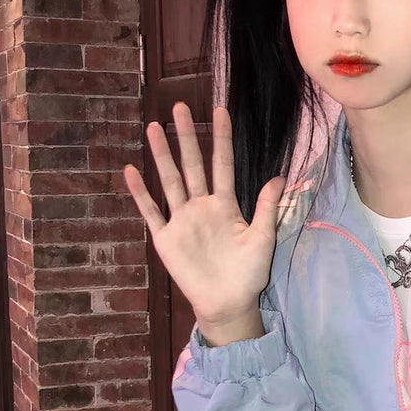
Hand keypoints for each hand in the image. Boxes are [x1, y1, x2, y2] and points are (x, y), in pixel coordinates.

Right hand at [124, 103, 284, 343]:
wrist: (229, 303)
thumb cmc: (249, 273)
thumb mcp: (263, 238)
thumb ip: (267, 207)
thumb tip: (278, 176)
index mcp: (226, 205)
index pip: (222, 163)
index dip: (221, 137)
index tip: (220, 109)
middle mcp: (202, 207)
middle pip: (193, 164)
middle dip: (187, 136)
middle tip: (179, 107)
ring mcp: (182, 220)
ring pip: (170, 181)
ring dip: (162, 156)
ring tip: (154, 128)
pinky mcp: (166, 238)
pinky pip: (152, 212)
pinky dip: (141, 193)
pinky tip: (132, 171)